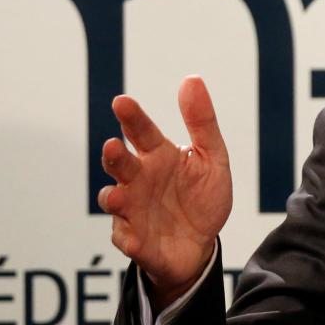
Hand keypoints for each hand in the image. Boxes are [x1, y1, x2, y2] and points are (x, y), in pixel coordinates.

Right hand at [99, 76, 232, 307]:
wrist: (202, 245)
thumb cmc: (201, 198)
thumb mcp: (211, 158)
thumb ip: (202, 121)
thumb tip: (192, 79)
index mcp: (157, 156)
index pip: (141, 132)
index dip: (131, 118)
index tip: (122, 102)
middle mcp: (138, 180)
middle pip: (120, 164)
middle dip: (113, 155)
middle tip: (113, 146)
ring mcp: (132, 210)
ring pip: (113, 200)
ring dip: (113, 198)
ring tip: (118, 197)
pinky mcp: (134, 240)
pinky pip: (125, 239)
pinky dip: (127, 239)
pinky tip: (134, 239)